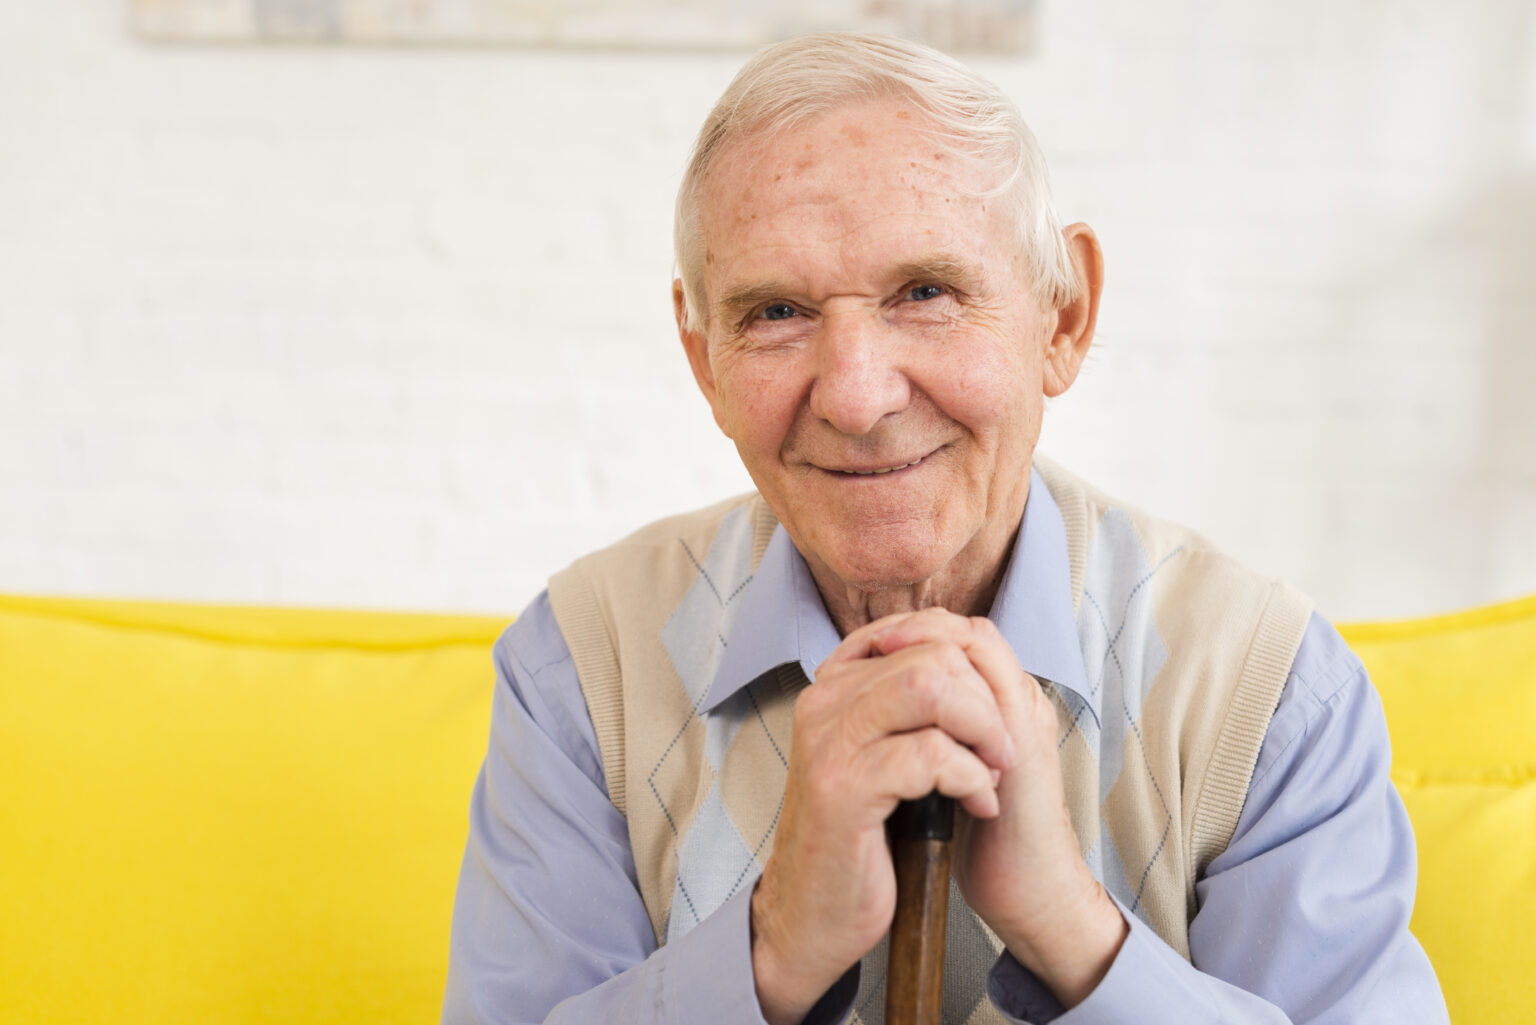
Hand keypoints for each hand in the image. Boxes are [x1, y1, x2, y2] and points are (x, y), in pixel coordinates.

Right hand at [750, 609, 1015, 1024]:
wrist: (814, 917)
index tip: (989, 724)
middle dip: (985, 702)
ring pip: (931, 688)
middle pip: (932, 654)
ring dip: (982, 731)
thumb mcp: (881, 758)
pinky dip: (972, 779)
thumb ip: (907, 709)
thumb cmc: (860, 841)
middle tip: (1000, 752)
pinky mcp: (843, 788)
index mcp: (835, 689)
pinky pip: (931, 753)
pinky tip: (977, 807)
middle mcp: (825, 704)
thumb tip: (966, 663)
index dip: (974, 676)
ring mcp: (830, 743)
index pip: (922, 637)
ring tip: (992, 773)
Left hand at [872, 611, 1128, 1007]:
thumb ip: (924, 737)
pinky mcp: (1024, 739)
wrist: (1028, 893)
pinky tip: (903, 691)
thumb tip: (869, 720)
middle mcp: (1015, 699)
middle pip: (961, 628)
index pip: (952, 637)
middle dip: (906, 629)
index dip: (904, 632)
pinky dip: (940, 673)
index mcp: (998, 706)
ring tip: (878, 658)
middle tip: (864, 646)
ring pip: (974, 642)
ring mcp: (1023, 713)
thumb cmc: (982, 841)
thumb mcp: (943, 777)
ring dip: (921, 643)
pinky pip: (986, 679)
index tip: (858, 648)